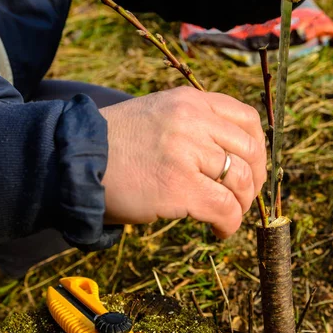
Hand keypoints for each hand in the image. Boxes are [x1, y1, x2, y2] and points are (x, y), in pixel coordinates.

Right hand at [99, 86, 266, 238]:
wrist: (74, 160)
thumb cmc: (117, 143)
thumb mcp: (160, 115)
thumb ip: (196, 124)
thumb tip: (233, 155)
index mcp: (190, 100)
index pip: (247, 119)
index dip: (258, 149)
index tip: (252, 168)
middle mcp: (192, 120)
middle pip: (251, 152)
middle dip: (255, 181)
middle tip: (243, 198)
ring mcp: (186, 152)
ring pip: (242, 182)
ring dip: (241, 205)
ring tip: (228, 215)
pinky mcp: (178, 187)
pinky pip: (224, 209)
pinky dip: (230, 225)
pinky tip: (218, 231)